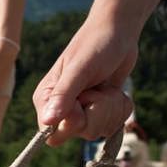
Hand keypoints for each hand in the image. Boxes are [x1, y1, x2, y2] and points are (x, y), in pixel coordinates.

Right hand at [32, 17, 135, 145]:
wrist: (118, 32)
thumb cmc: (95, 45)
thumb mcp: (79, 70)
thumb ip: (63, 96)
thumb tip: (47, 122)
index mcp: (46, 100)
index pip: (52, 134)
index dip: (72, 123)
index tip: (85, 101)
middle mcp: (61, 108)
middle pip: (79, 133)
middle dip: (98, 112)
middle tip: (99, 88)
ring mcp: (81, 110)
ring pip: (99, 130)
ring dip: (111, 108)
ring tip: (107, 87)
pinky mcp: (99, 110)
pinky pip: (113, 125)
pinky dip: (120, 108)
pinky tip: (115, 91)